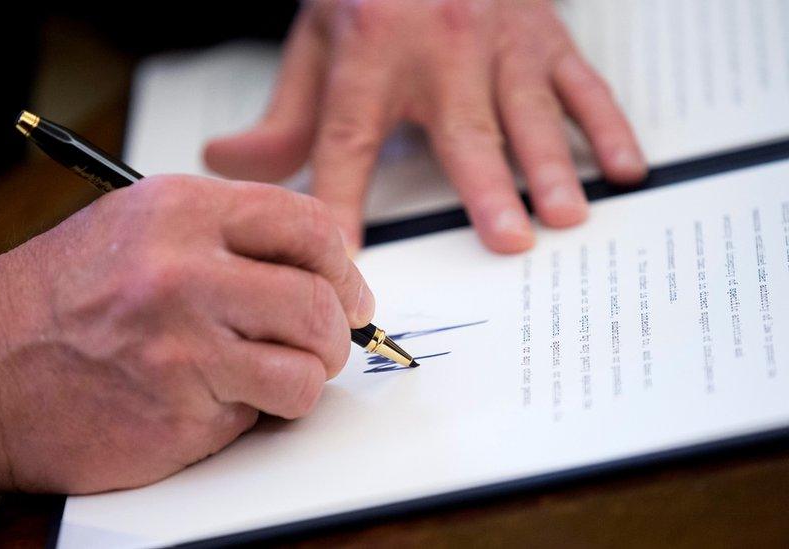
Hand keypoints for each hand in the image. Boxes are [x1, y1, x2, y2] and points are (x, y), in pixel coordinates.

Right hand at [0, 175, 374, 493]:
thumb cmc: (54, 301)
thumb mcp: (136, 229)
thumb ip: (224, 237)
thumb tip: (311, 265)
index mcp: (180, 211)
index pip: (308, 224)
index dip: (343, 265)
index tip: (347, 291)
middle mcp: (185, 269)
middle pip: (320, 299)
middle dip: (336, 331)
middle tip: (322, 344)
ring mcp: (183, 343)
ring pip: (306, 366)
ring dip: (304, 380)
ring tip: (271, 378)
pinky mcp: (179, 409)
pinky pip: (261, 413)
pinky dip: (258, 414)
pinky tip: (221, 403)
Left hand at [204, 0, 645, 252]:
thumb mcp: (315, 40)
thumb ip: (283, 114)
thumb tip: (226, 162)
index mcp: (369, 55)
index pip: (348, 142)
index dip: (342, 202)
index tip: (346, 260)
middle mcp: (437, 48)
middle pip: (460, 130)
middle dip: (484, 189)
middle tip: (507, 241)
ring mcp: (497, 39)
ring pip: (528, 110)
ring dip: (551, 165)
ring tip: (567, 216)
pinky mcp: (542, 32)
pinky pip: (581, 82)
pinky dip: (608, 125)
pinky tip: (626, 168)